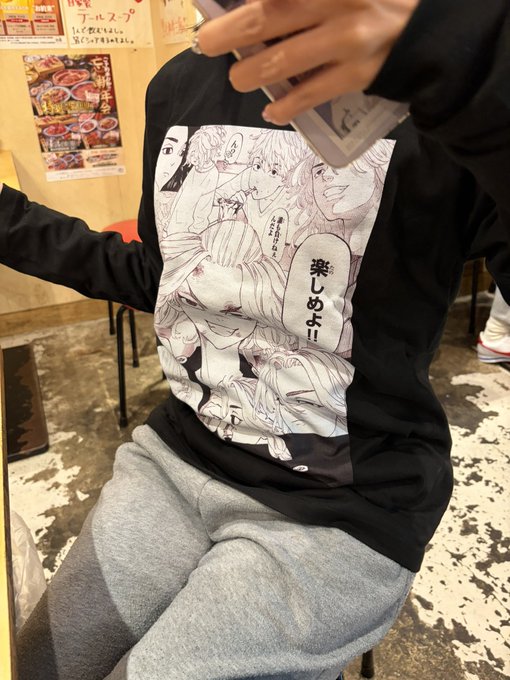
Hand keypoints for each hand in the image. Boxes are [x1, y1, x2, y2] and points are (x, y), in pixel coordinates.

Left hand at [197, 0, 418, 123]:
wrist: (434, 28)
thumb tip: (255, 6)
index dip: (239, 2)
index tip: (210, 13)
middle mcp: (335, 1)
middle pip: (266, 17)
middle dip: (228, 33)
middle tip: (206, 44)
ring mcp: (347, 40)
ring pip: (282, 61)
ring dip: (249, 74)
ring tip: (237, 79)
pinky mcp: (357, 74)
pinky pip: (311, 94)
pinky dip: (286, 106)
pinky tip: (271, 110)